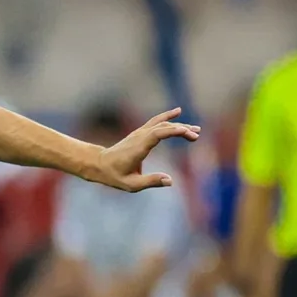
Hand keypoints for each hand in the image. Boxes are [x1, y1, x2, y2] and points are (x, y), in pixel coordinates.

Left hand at [86, 107, 200, 191]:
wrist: (99, 164)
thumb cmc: (115, 176)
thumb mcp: (132, 184)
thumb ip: (151, 181)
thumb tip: (170, 181)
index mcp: (138, 148)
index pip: (157, 134)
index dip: (174, 131)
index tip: (189, 134)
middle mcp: (139, 138)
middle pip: (162, 127)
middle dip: (181, 129)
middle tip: (196, 136)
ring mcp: (139, 133)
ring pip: (161, 124)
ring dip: (178, 125)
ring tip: (195, 130)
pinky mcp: (140, 133)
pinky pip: (155, 122)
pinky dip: (167, 116)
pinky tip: (178, 111)